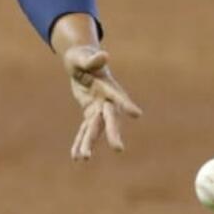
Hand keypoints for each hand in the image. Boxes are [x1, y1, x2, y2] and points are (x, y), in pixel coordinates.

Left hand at [63, 44, 141, 160]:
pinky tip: (76, 157)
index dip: (126, 104)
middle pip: (109, 119)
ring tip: (83, 158)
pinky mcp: (90, 113)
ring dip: (89, 143)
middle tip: (118, 149)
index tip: (136, 114)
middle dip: (112, 133)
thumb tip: (103, 55)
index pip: (117, 97)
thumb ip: (92, 59)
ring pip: (95, 129)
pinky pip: (85, 130)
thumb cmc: (83, 57)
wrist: (81, 63)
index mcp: (107, 86)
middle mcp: (106, 101)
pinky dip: (80, 142)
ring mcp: (98, 109)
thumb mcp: (83, 57)